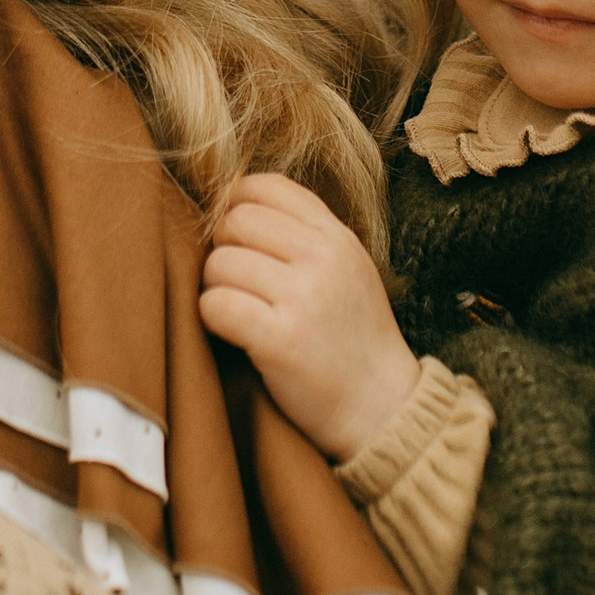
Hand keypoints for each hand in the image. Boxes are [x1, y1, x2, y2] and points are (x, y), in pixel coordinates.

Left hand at [198, 171, 424, 462]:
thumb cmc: (353, 340)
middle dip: (221, 250)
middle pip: (234, 222)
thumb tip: (233, 208)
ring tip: (238, 312)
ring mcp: (303, 298)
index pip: (265, 186)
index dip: (235, 206)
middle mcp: (322, 258)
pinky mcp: (281, 340)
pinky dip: (212, 319)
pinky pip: (216, 305)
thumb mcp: (348, 270)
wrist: (383, 407)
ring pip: (218, 264)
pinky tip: (233, 333)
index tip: (237, 239)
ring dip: (215, 289)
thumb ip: (304, 234)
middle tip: (235, 283)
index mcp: (337, 237)